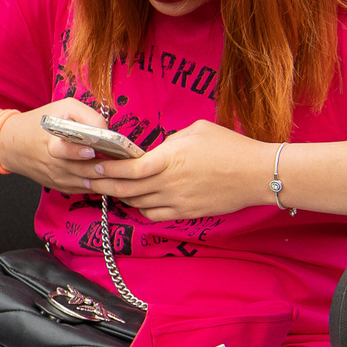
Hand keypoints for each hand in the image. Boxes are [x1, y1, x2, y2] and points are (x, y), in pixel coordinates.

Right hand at [0, 98, 139, 193]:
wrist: (11, 145)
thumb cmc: (39, 124)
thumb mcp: (61, 108)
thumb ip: (87, 115)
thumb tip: (107, 131)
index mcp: (51, 144)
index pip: (65, 152)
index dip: (79, 152)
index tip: (92, 150)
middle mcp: (55, 166)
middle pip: (86, 171)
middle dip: (107, 169)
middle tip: (126, 164)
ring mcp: (59, 179)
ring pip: (91, 184)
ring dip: (109, 179)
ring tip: (127, 172)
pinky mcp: (62, 187)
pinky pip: (87, 189)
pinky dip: (102, 184)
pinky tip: (115, 177)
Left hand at [91, 120, 271, 220]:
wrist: (258, 174)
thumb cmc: (230, 147)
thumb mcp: (195, 131)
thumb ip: (169, 141)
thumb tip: (157, 150)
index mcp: (168, 160)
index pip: (128, 168)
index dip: (107, 169)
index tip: (93, 165)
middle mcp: (168, 183)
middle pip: (125, 189)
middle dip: (103, 184)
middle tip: (87, 178)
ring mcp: (177, 201)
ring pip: (137, 203)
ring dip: (121, 196)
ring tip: (110, 187)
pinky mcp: (186, 213)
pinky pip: (154, 215)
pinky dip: (141, 208)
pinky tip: (138, 200)